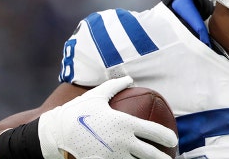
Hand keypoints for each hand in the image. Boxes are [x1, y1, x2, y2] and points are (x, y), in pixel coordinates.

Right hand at [37, 76, 177, 158]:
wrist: (54, 133)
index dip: (168, 137)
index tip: (173, 140)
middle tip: (170, 158)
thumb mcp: (97, 95)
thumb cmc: (77, 112)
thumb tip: (129, 78)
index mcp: (124, 123)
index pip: (154, 132)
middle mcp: (122, 142)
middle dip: (164, 158)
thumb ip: (115, 86)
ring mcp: (112, 157)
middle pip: (151, 155)